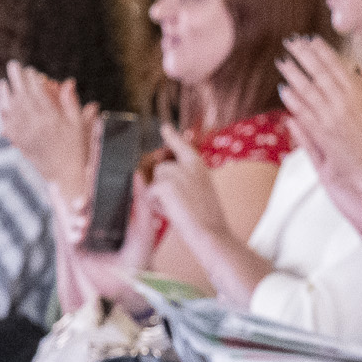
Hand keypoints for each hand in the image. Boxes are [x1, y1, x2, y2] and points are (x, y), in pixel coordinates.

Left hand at [0, 62, 95, 192]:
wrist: (65, 176)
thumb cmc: (75, 150)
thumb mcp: (79, 125)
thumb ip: (72, 103)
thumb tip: (68, 82)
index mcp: (52, 118)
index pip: (38, 92)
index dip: (32, 79)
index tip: (30, 69)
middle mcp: (36, 124)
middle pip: (22, 96)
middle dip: (16, 79)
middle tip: (12, 65)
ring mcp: (25, 134)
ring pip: (10, 109)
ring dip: (5, 94)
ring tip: (3, 83)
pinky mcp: (19, 143)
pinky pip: (5, 126)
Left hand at [142, 130, 233, 249]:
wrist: (211, 233)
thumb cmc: (208, 218)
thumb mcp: (202, 190)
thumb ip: (186, 178)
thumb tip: (164, 172)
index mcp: (200, 165)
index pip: (182, 145)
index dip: (172, 136)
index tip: (165, 128)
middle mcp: (188, 164)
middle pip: (161, 168)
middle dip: (163, 185)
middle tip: (181, 204)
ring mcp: (175, 172)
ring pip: (154, 180)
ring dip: (159, 195)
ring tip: (178, 209)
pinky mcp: (164, 184)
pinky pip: (150, 193)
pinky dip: (156, 205)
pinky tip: (172, 212)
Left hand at [277, 38, 361, 196]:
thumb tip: (356, 73)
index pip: (338, 65)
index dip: (322, 51)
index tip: (310, 39)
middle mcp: (346, 102)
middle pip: (319, 72)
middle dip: (303, 55)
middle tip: (290, 42)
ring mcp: (332, 117)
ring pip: (307, 89)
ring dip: (293, 73)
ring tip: (282, 61)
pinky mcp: (322, 133)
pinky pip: (303, 111)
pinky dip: (293, 99)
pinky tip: (284, 89)